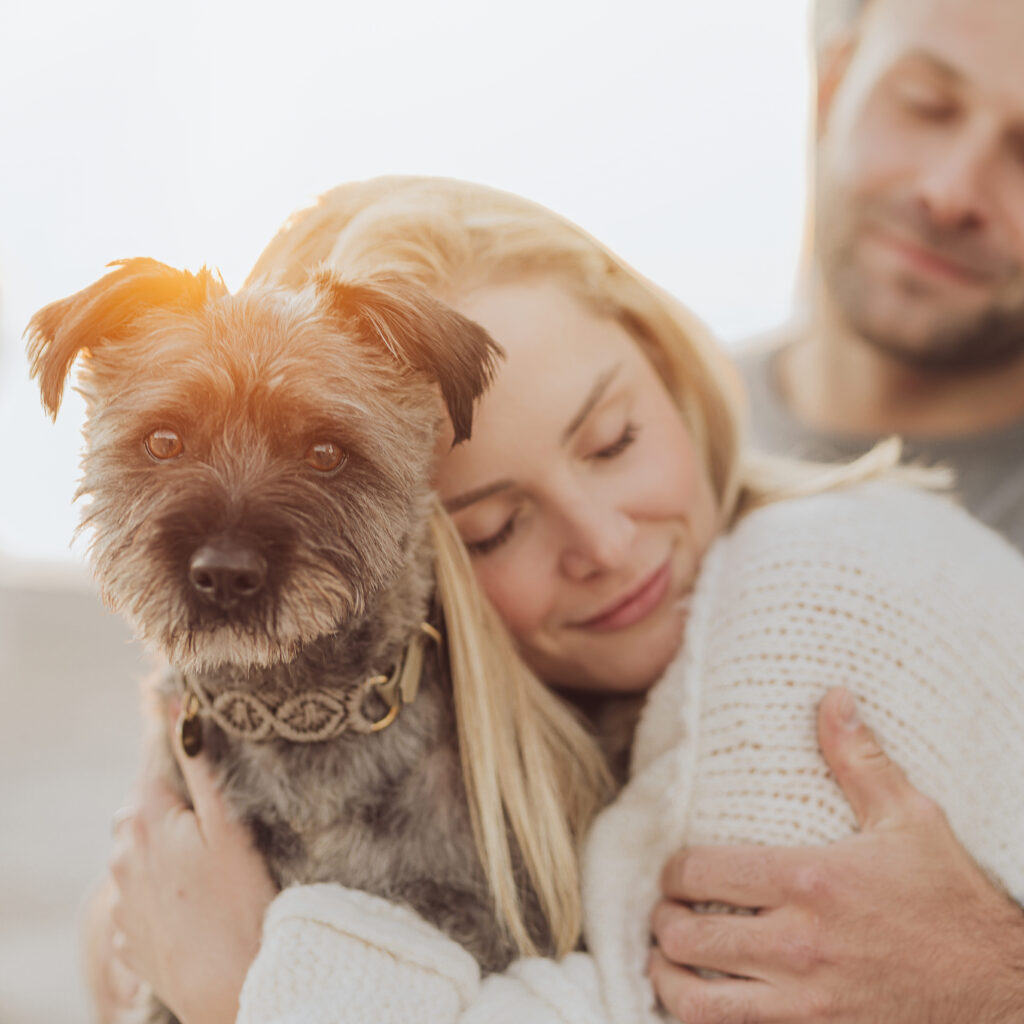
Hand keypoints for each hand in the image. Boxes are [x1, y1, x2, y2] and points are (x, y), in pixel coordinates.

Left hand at [109, 707, 277, 1023]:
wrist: (230, 992)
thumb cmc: (240, 904)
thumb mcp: (229, 825)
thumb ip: (202, 764)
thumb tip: (182, 705)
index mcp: (144, 817)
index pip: (153, 751)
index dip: (169, 723)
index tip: (178, 696)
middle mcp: (122, 852)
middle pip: (147, 799)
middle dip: (175, 789)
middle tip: (219, 795)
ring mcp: (123, 898)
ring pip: (143, 845)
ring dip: (169, 836)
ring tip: (213, 849)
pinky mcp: (131, 934)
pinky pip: (145, 889)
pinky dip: (166, 879)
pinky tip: (200, 892)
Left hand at [648, 687, 1023, 1022]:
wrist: (1002, 993)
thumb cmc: (951, 903)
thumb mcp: (910, 820)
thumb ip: (859, 758)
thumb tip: (832, 695)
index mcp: (811, 881)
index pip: (702, 871)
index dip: (673, 870)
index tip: (675, 870)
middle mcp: (800, 945)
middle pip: (687, 937)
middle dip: (662, 921)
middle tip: (665, 911)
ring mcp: (807, 1005)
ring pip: (697, 1002)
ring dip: (668, 979)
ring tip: (666, 960)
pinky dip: (705, 1023)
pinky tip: (704, 1003)